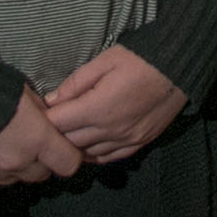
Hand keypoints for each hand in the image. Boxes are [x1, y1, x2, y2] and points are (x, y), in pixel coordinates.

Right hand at [0, 84, 84, 190]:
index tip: (60, 146)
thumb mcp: (24, 92)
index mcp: (36, 138)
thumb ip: (41, 113)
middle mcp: (17, 161)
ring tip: (1, 144)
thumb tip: (48, 121)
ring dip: (14, 167)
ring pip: (15, 179)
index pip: (68, 164)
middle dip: (40, 161)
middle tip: (28, 142)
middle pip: (41, 174)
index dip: (66, 154)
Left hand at [45, 45, 186, 163]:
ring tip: (67, 133)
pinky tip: (88, 144)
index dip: (44, 120)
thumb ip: (76, 82)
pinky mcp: (139, 143)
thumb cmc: (140, 59)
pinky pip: (109, 158)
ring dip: (74, 145)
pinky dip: (94, 154)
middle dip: (55, 133)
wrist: (179, 67)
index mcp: (98, 108)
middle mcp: (110, 130)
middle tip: (48, 123)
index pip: (58, 124)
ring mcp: (126, 140)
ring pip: (88, 154)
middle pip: (70, 142)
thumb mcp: (104, 60)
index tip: (37, 113)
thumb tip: (51, 100)